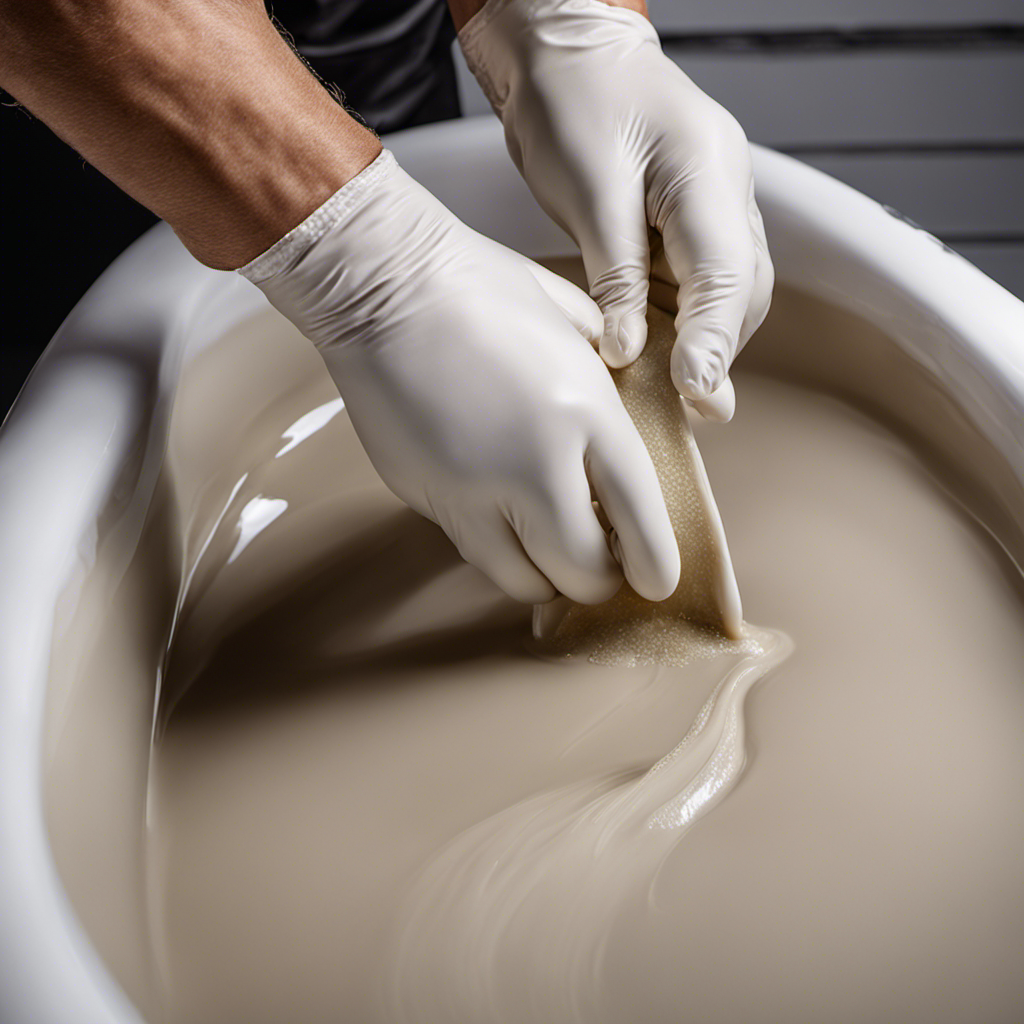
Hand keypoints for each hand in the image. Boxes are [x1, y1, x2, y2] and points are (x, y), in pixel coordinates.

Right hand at [239, 150, 679, 604]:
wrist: (383, 284)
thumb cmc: (483, 290)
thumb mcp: (576, 325)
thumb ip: (617, 390)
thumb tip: (651, 438)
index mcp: (586, 415)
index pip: (640, 525)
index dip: (655, 568)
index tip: (656, 580)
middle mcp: (533, 465)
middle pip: (582, 573)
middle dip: (599, 579)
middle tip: (600, 559)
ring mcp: (471, 490)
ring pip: (523, 582)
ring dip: (547, 573)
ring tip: (549, 542)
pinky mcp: (425, 498)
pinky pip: (474, 550)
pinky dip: (499, 545)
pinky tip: (500, 509)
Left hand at [459, 0, 773, 420]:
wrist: (570, 57)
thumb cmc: (574, 104)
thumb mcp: (588, 192)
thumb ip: (616, 275)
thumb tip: (629, 351)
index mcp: (708, 175)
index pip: (728, 274)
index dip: (714, 340)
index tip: (696, 391)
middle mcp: (726, 196)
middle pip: (742, 294)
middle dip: (716, 352)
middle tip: (689, 409)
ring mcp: (713, 210)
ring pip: (727, 296)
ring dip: (702, 344)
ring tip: (674, 397)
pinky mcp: (689, 225)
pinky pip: (697, 286)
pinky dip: (681, 325)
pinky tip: (657, 355)